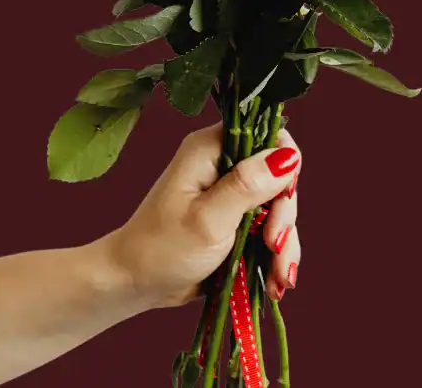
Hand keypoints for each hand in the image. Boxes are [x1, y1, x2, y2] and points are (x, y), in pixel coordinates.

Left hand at [95, 125, 303, 308]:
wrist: (134, 284)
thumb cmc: (160, 250)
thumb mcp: (207, 219)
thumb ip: (248, 185)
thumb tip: (288, 156)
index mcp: (210, 151)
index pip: (268, 137)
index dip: (285, 166)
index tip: (280, 202)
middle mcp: (223, 166)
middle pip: (280, 178)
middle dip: (284, 217)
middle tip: (272, 245)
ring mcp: (232, 196)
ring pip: (278, 209)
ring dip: (284, 243)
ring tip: (278, 277)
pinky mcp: (236, 221)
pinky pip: (269, 231)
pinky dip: (275, 255)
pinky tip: (275, 280)